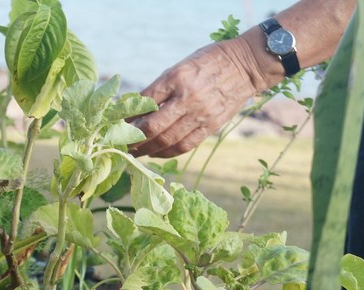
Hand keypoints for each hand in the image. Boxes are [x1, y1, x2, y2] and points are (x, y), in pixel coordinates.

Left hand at [130, 38, 262, 157]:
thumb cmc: (209, 62)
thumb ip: (161, 87)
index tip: (118, 122)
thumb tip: (137, 109)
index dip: (128, 115)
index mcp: (177, 77)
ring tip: (135, 152)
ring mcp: (200, 114)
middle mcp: (188, 97)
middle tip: (121, 144)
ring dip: (147, 150)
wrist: (246, 66)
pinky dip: (166, 152)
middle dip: (133, 139)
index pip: (144, 101)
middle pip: (153, 126)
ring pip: (167, 140)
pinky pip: (184, 146)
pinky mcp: (210, 126)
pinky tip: (156, 153)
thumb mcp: (182, 66)